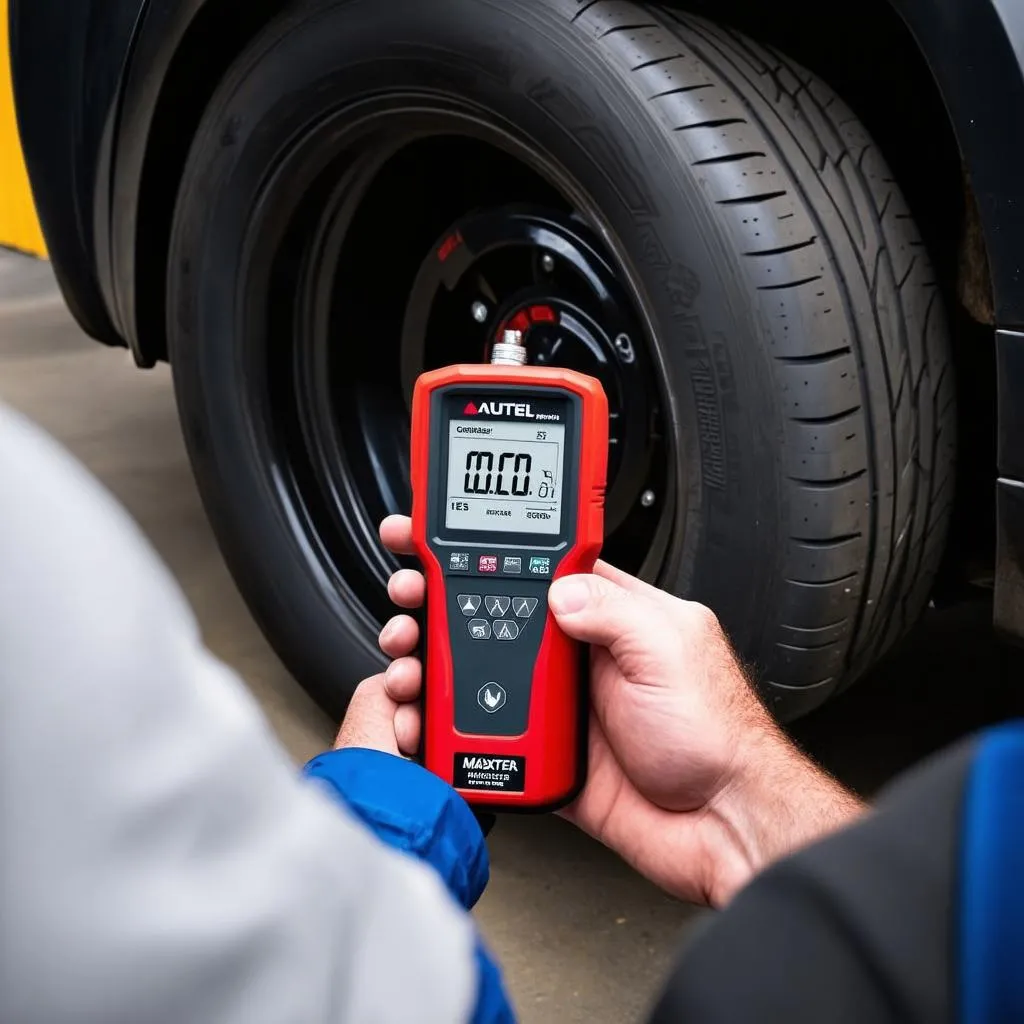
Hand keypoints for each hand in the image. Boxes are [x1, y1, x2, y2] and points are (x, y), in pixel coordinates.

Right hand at [340, 516, 863, 905]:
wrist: (720, 823)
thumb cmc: (717, 734)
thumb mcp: (670, 649)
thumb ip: (611, 610)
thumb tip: (558, 587)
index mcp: (609, 614)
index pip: (534, 563)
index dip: (483, 545)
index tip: (437, 531)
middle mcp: (576, 653)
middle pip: (489, 614)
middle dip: (438, 599)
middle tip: (406, 592)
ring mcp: (556, 701)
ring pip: (477, 671)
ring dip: (433, 662)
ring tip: (406, 658)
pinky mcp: (543, 750)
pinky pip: (483, 734)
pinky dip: (448, 729)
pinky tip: (426, 719)